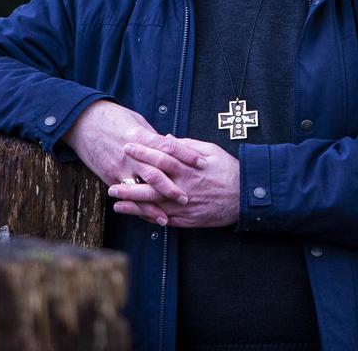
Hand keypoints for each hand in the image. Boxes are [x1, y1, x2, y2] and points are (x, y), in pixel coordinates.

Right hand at [63, 100, 207, 223]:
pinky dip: (135, 207)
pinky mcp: (108, 176)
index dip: (186, 155)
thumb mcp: (137, 122)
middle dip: (172, 188)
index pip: (168, 147)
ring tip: (167, 217)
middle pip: (156, 173)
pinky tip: (143, 215)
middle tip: (188, 198)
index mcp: (141, 137)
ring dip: (153, 204)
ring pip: (139, 189)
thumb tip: (171, 147)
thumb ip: (153, 138)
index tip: (202, 163)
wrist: (83, 122)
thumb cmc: (113, 118)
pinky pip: (125, 194)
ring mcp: (119, 167)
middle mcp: (131, 154)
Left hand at [108, 137, 238, 227]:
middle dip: (130, 183)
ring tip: (116, 202)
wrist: (245, 196)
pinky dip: (149, 217)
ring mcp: (185, 205)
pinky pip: (165, 219)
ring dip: (134, 204)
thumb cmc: (228, 170)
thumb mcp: (211, 150)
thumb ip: (186, 145)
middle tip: (111, 183)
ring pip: (155, 205)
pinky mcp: (189, 219)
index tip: (127, 146)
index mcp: (188, 167)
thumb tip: (167, 138)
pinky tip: (136, 216)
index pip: (161, 156)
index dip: (142, 151)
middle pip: (152, 183)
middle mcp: (184, 186)